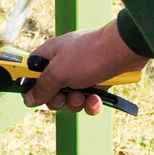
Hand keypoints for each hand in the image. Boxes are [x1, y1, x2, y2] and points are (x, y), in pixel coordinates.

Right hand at [23, 19, 147, 114]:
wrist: (125, 51)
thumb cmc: (89, 55)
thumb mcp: (59, 72)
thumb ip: (42, 87)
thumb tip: (28, 99)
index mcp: (51, 54)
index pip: (32, 71)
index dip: (31, 85)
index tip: (34, 96)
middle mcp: (65, 63)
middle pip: (51, 90)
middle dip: (58, 99)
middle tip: (65, 96)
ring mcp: (82, 73)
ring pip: (70, 98)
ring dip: (76, 102)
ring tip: (84, 96)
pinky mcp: (98, 81)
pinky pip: (88, 99)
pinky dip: (91, 103)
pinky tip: (96, 101)